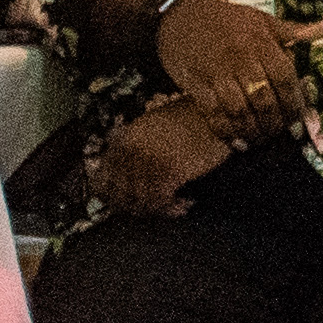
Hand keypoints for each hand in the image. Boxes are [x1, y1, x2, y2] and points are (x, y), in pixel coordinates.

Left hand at [89, 95, 236, 217]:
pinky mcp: (172, 170)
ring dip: (157, 210)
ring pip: (141, 200)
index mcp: (126, 139)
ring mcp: (151, 161)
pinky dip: (171, 208)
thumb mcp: (154, 125)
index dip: (112, 198)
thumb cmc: (193, 117)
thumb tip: (129, 174)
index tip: (124, 206)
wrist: (218, 111)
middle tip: (149, 212)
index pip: (103, 179)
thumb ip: (138, 146)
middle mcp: (133, 151)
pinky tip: (183, 206)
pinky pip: (162, 199)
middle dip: (134, 208)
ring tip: (172, 208)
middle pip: (120, 194)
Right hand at [152, 0, 322, 140]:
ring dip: (252, 130)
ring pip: (239, 109)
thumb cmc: (227, 20)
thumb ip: (295, 32)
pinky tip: (237, 142)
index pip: (285, 78)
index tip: (300, 121)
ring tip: (261, 140)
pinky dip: (226, 131)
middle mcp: (240, 59)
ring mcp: (215, 72)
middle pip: (263, 98)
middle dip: (274, 122)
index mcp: (261, 43)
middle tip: (280, 135)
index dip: (294, 103)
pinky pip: (212, 113)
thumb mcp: (262, 20)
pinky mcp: (194, 84)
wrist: (179, 16)